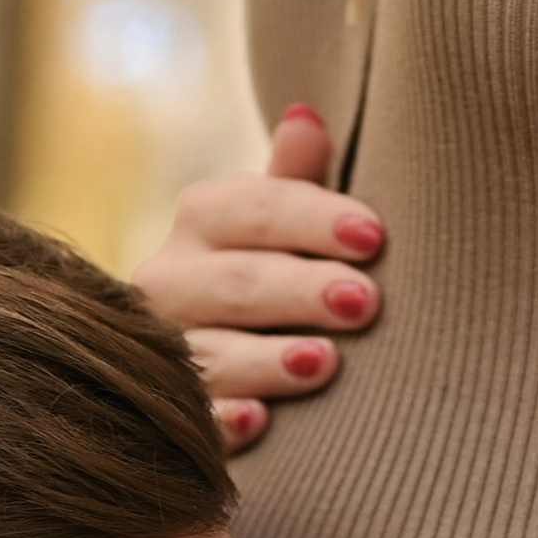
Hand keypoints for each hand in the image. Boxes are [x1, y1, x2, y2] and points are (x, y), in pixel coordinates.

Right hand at [132, 107, 383, 449]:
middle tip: (365, 302)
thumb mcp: (281, 224)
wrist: (217, 357)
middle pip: (237, 281)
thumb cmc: (274, 273)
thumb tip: (307, 116)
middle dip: (301, 290)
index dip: (315, 220)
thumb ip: (295, 181)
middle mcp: (169, 280)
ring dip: (267, 358)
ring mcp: (162, 350)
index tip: (374, 237)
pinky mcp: (168, 414)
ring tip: (324, 362)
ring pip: (211, 352)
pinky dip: (222, 421)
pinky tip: (259, 421)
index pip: (256, 208)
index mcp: (203, 219)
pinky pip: (192, 418)